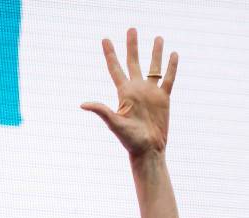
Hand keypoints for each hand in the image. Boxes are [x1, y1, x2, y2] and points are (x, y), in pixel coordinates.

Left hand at [80, 28, 177, 157]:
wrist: (148, 150)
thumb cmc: (129, 140)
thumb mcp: (114, 123)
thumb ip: (101, 111)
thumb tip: (83, 104)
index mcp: (124, 93)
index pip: (115, 68)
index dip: (110, 54)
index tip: (105, 39)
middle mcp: (136, 90)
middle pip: (133, 62)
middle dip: (132, 46)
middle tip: (131, 29)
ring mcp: (150, 93)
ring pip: (153, 67)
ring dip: (155, 53)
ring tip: (158, 37)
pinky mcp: (163, 99)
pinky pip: (168, 79)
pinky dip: (171, 67)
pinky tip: (173, 54)